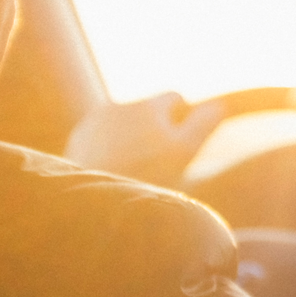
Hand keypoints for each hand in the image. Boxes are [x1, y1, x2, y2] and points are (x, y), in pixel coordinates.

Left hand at [63, 92, 223, 187]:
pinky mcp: (76, 140)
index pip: (174, 97)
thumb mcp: (184, 151)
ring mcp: (94, 121)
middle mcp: (119, 106)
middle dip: (153, 129)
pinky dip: (106, 151)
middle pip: (146, 111)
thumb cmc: (143, 176)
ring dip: (129, 140)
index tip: (180, 143)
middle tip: (158, 164)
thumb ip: (202, 124)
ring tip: (132, 172)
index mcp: (148, 106)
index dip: (182, 119)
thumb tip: (219, 105)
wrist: (93, 199)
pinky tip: (110, 174)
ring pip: (121, 124)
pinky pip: (99, 138)